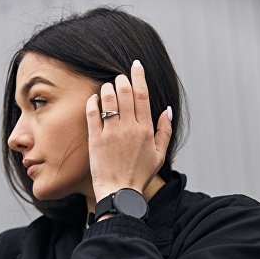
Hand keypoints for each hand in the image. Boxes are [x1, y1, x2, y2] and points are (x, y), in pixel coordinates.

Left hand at [85, 60, 171, 201]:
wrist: (120, 193)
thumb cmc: (139, 175)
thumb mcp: (159, 154)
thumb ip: (165, 130)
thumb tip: (166, 109)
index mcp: (146, 129)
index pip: (142, 95)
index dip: (139, 76)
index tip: (136, 65)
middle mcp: (129, 127)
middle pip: (125, 91)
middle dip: (121, 79)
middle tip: (119, 77)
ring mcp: (111, 132)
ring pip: (109, 98)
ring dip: (108, 87)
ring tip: (108, 87)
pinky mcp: (96, 139)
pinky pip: (93, 112)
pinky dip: (93, 101)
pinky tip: (94, 98)